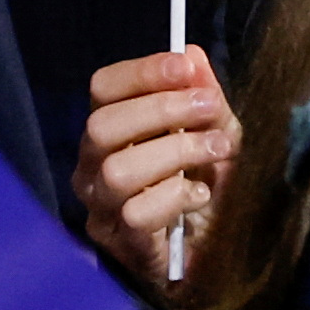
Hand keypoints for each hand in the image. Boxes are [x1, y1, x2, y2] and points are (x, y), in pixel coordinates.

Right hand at [71, 48, 235, 295]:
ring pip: (118, 170)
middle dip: (162, 111)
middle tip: (211, 110)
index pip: (102, 89)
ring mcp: (100, 204)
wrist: (212, 255)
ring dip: (176, 153)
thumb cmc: (205, 186)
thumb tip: (193, 54)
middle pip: (101, 126)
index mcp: (110, 131)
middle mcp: (91, 165)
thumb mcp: (214, 134)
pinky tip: (199, 195)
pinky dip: (176, 198)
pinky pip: (137, 214)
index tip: (185, 68)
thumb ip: (202, 98)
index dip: (141, 73)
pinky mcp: (118, 241)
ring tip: (218, 152)